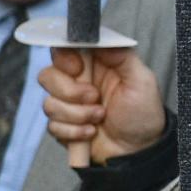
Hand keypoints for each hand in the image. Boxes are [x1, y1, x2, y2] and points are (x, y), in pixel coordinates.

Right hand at [39, 46, 164, 164]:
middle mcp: (76, 82)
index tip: (77, 69)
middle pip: (47, 76)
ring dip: (77, 115)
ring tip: (99, 118)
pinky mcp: (62, 126)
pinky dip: (73, 131)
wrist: (137, 150)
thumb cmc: (142, 114)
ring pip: (49, 104)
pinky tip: (91, 132)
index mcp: (93, 66)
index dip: (63, 59)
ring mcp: (67, 105)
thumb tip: (100, 41)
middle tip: (95, 98)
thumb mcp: (141, 80)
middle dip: (70, 92)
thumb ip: (122, 56)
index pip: (62, 51)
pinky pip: (52, 125)